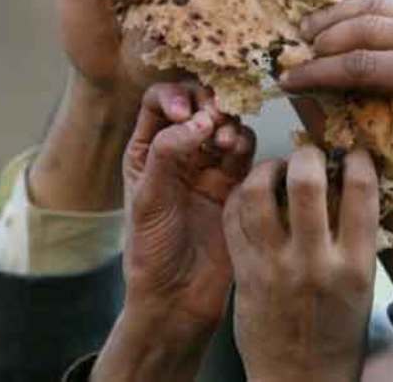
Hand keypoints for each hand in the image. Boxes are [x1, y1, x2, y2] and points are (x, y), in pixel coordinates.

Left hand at [91, 82, 254, 380]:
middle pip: (198, 104)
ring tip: (224, 142)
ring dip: (228, 124)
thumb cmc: (152, 251)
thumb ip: (168, 154)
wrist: (179, 296)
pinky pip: (245, 151)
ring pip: (225, 124)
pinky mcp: (236, 184)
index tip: (185, 114)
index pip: (160, 100)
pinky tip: (236, 154)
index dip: (175, 96)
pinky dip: (244, 144)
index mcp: (147, 150)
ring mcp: (209, 167)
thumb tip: (198, 121)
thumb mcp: (149, 198)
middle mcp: (179, 152)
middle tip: (213, 118)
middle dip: (208, 103)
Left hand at [223, 146, 378, 381]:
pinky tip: (251, 192)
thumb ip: (356, 238)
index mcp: (355, 265)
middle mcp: (314, 262)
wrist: (300, 380)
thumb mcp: (362, 287)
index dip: (357, 159)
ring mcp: (274, 267)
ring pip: (258, 194)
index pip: (362, 191)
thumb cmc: (337, 334)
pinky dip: (241, 195)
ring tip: (275, 168)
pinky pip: (234, 219)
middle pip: (307, 183)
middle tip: (308, 154)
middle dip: (307, 155)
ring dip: (267, 169)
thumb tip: (349, 185)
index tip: (352, 152)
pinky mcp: (244, 274)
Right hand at [280, 0, 392, 264]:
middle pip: (363, 27)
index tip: (284, 80)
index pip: (358, 64)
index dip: (315, 72)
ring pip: (376, 5)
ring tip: (303, 29)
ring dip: (334, 14)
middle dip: (319, 39)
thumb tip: (313, 101)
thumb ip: (364, 120)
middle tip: (289, 54)